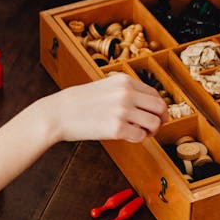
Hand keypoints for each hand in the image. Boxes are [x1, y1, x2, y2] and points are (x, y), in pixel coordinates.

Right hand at [40, 74, 168, 143]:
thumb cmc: (80, 102)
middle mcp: (126, 93)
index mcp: (124, 81)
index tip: (156, 115)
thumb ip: (126, 91)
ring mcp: (122, 111)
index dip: (158, 107)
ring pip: (154, 123)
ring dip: (151, 131)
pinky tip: (128, 136)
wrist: (59, 113)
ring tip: (141, 132)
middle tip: (154, 126)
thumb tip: (149, 104)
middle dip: (161, 119)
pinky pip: (140, 136)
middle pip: (160, 107)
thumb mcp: (105, 86)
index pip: (155, 94)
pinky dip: (138, 138)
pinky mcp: (117, 129)